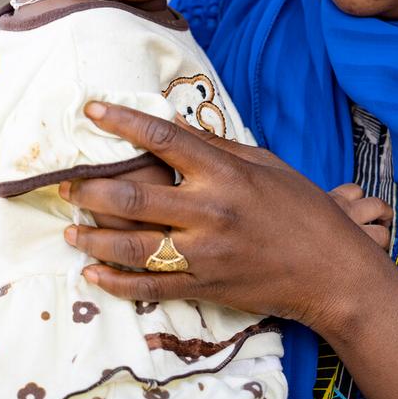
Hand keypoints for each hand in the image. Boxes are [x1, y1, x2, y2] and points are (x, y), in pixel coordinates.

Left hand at [58, 102, 397, 336]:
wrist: (331, 271)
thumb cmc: (303, 210)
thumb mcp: (265, 165)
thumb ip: (217, 149)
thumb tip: (174, 127)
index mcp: (226, 173)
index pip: (163, 139)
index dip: (123, 122)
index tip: (91, 110)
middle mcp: (211, 211)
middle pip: (134, 196)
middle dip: (91, 189)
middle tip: (66, 183)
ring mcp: (205, 254)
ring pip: (132, 246)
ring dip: (93, 237)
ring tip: (70, 230)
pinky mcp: (204, 287)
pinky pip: (149, 287)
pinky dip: (115, 282)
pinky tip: (92, 273)